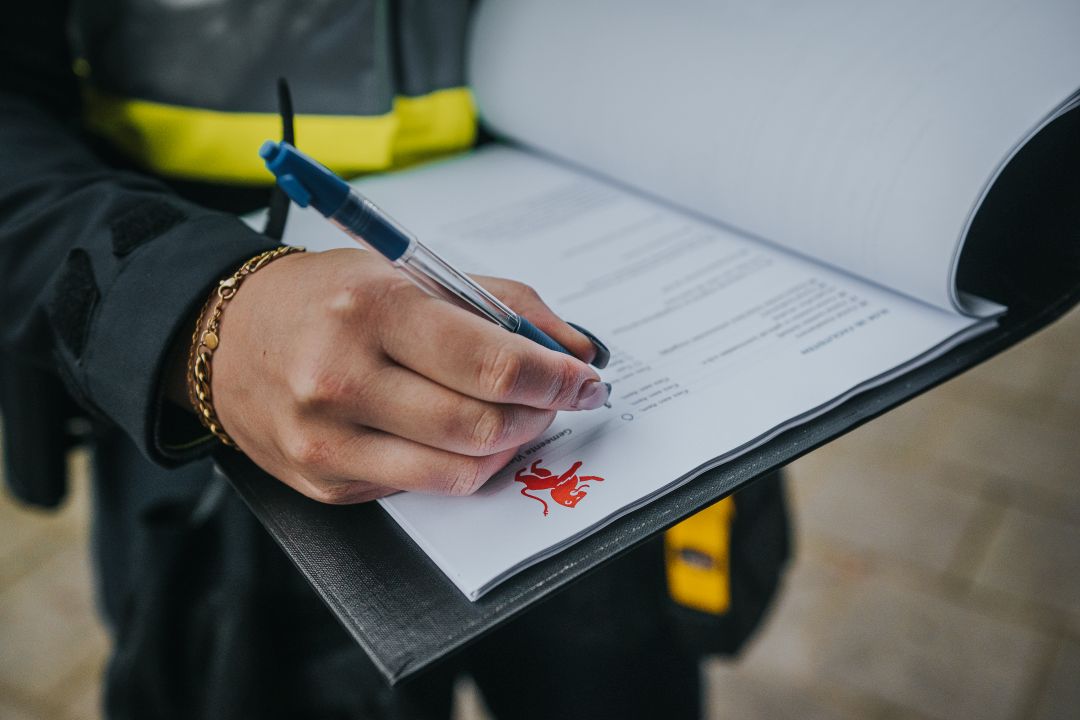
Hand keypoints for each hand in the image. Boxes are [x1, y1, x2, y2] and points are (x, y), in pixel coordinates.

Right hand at [201, 248, 605, 503]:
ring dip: (507, 448)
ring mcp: (329, 439)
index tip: (586, 381)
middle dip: (538, 415)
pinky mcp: (324, 483)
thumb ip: (502, 304)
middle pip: (483, 426)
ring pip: (459, 472)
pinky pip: (420, 488)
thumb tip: (576, 351)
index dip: (556, 381)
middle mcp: (343, 377)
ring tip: (512, 418)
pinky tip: (456, 434)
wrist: (225, 336)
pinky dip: (458, 465)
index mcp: (373, 308)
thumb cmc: (328, 297)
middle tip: (553, 399)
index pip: (493, 365)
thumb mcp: (411, 273)